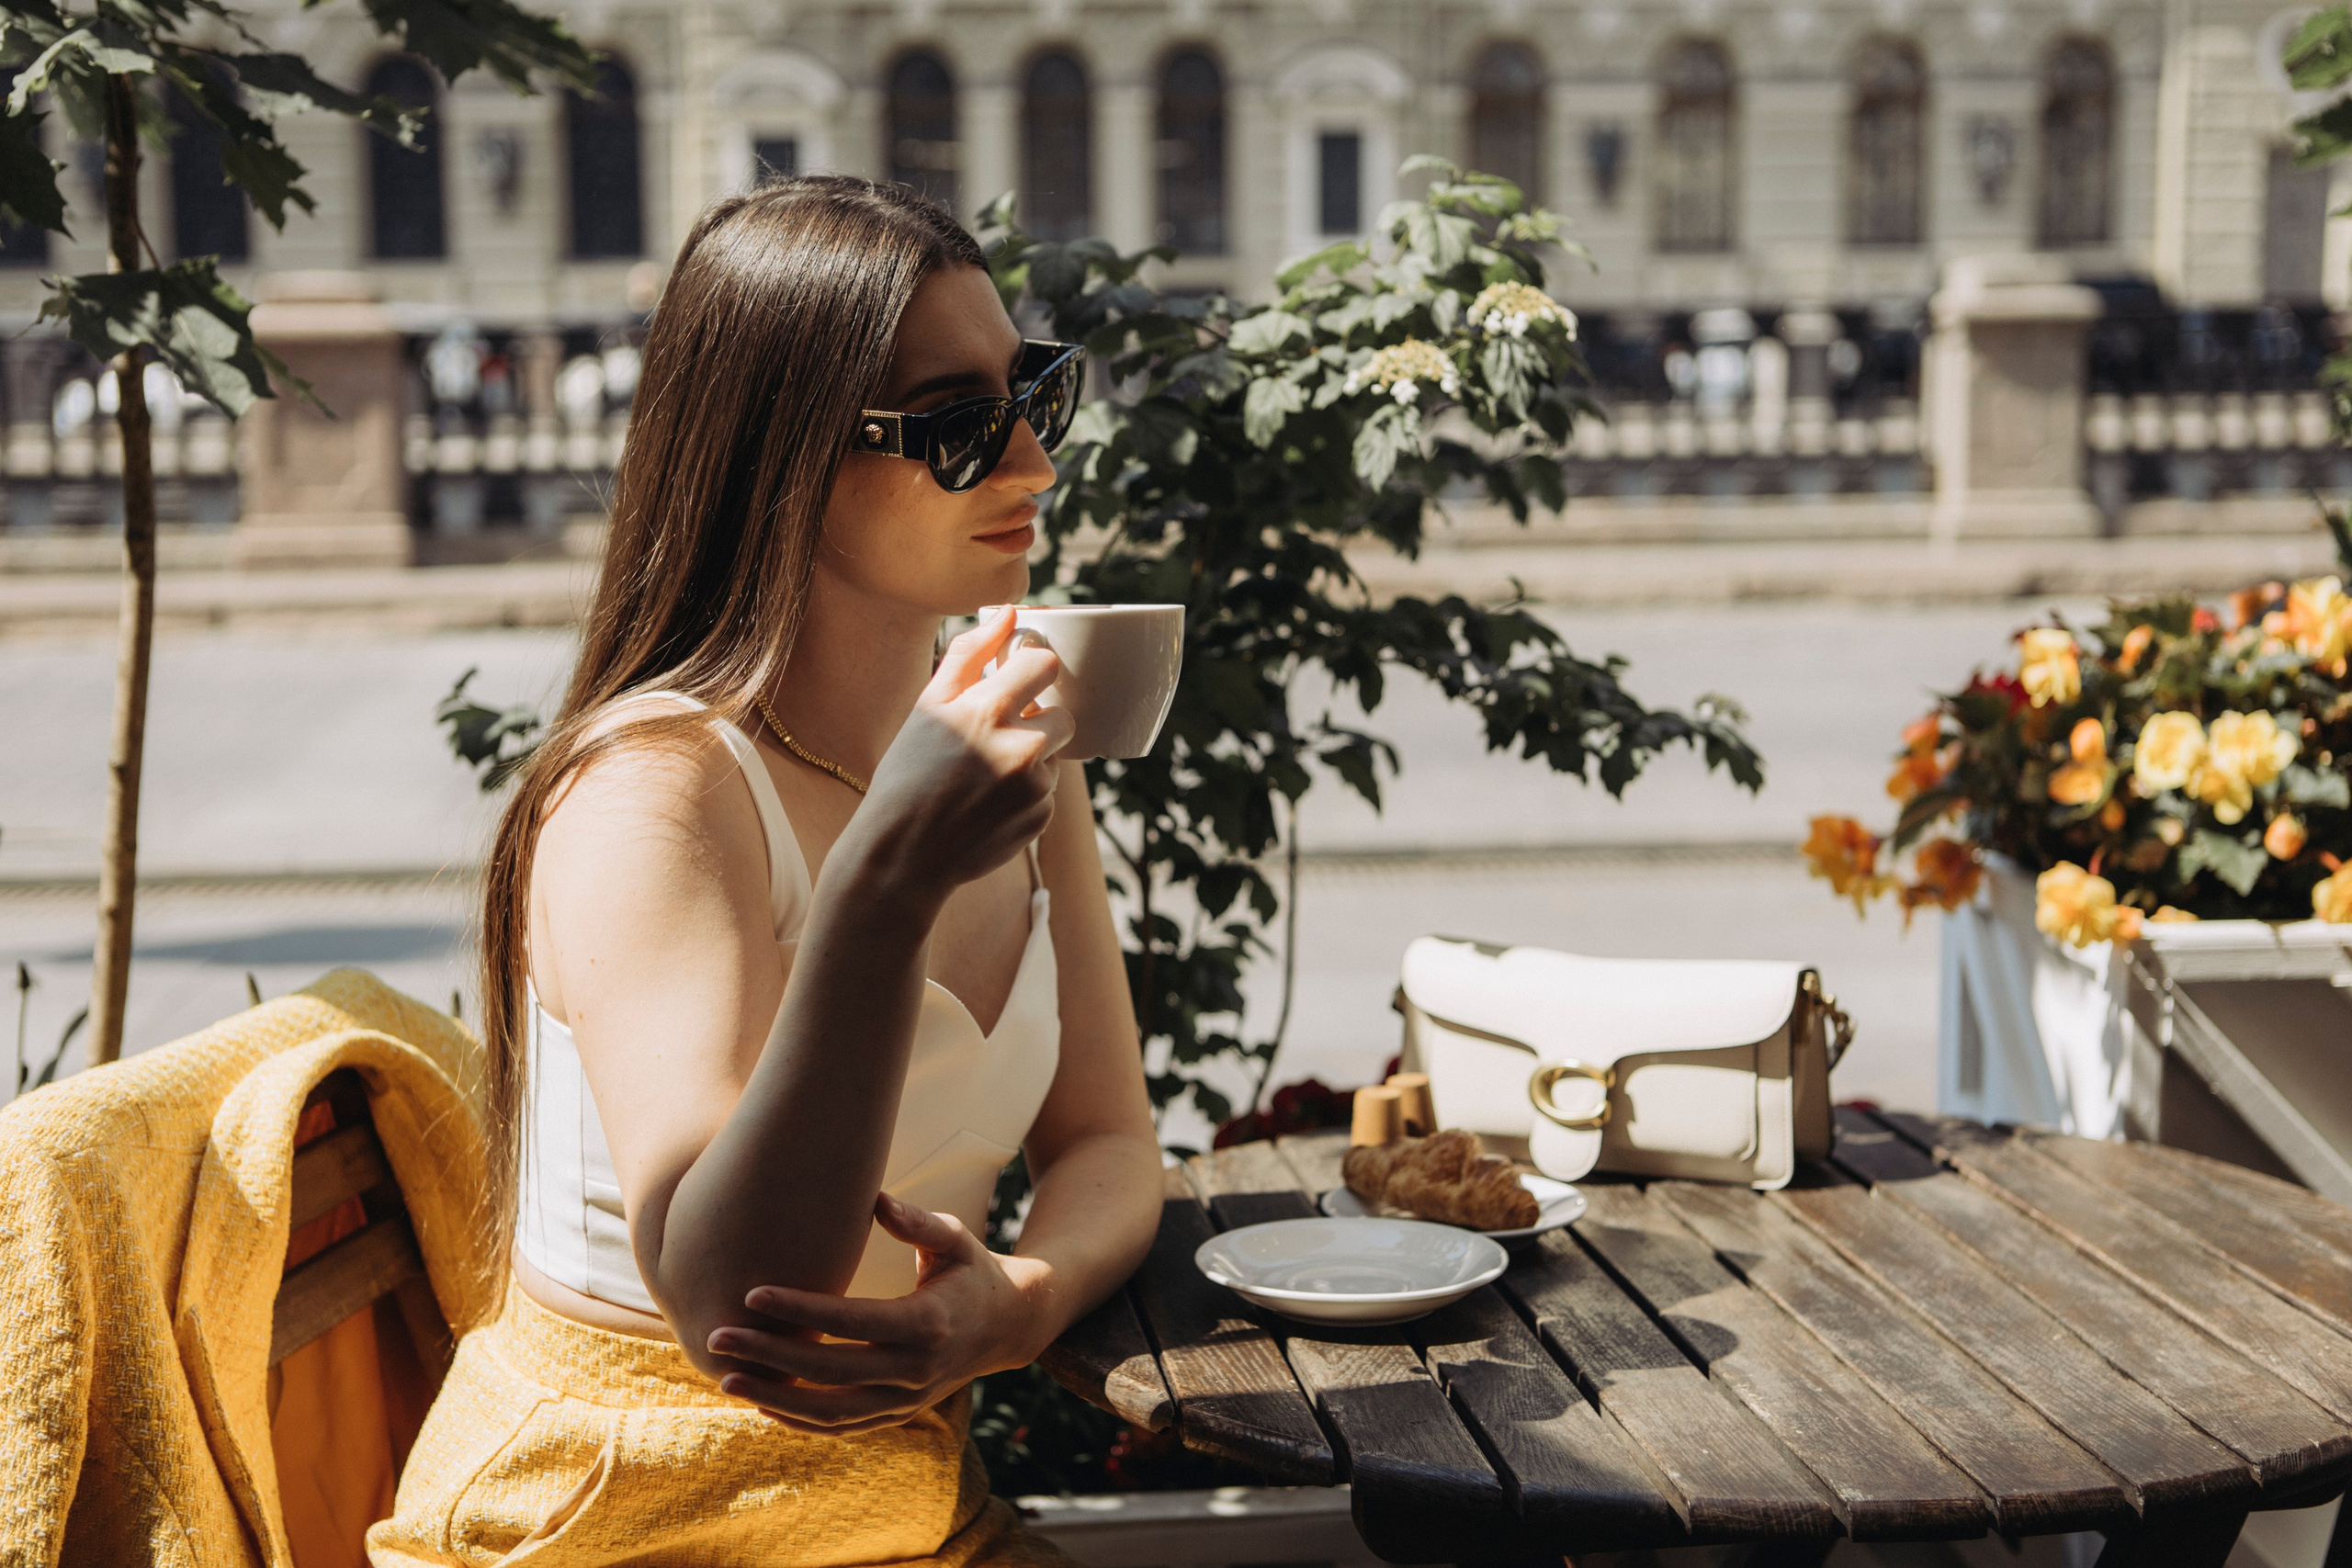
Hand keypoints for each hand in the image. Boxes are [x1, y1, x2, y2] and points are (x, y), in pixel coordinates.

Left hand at [705, 1192, 1048, 1434]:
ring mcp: (907, 1399)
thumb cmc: (971, 1270)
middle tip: (718, 1336)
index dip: (800, 1309)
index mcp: (928, 1323)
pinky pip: (844, 1428)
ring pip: (832, 1413)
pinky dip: (801, 1422)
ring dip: (775, 1399)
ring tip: (727, 1378)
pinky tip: (763, 1404)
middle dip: (770, 1356)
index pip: (851, 1321)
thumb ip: (917, 1222)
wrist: (1009, 1326)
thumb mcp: (954, 1239)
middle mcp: (916, 1369)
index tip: (752, 1293)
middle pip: (831, 1371)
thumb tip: (876, 1200)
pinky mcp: (899, 1413)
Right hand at [853, 607, 1073, 898]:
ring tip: (984, 776)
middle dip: (1037, 720)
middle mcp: (1021, 747)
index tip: (1017, 680)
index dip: (1031, 670)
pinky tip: (987, 803)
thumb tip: (1011, 613)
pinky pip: (1047, 793)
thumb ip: (970, 654)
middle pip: (1061, 714)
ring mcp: (1035, 787)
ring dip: (1031, 759)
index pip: (1044, 664)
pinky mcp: (1041, 818)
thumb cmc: (908, 773)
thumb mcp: (928, 706)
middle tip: (997, 735)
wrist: (903, 854)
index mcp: (989, 710)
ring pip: (1054, 756)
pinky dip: (1026, 794)